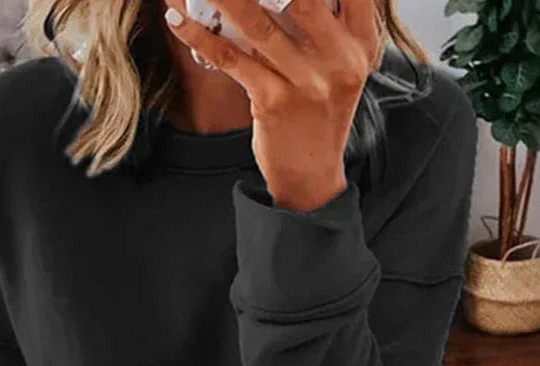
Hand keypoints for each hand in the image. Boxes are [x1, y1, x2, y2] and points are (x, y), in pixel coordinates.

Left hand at [164, 0, 379, 210]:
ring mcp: (306, 82)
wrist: (311, 172)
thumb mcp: (341, 64)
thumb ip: (329, 21)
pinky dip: (201, 35)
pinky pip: (232, 60)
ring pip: (258, 21)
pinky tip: (179, 18)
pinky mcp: (274, 103)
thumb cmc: (320, 111)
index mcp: (361, 41)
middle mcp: (339, 59)